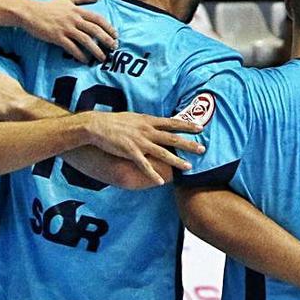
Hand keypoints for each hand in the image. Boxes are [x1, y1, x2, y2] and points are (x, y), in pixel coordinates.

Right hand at [18, 0, 117, 62]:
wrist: (30, 13)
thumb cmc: (49, 6)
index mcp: (77, 10)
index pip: (98, 19)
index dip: (108, 27)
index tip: (116, 35)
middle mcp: (74, 19)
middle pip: (95, 30)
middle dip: (107, 40)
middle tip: (114, 48)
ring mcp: (66, 28)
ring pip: (86, 41)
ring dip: (96, 51)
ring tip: (102, 58)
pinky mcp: (57, 37)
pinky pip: (72, 48)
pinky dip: (80, 55)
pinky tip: (86, 61)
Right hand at [77, 113, 204, 185]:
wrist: (96, 125)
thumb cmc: (113, 122)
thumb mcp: (133, 117)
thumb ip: (146, 122)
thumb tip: (155, 124)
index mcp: (147, 121)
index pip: (172, 122)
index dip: (187, 125)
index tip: (200, 128)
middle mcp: (146, 131)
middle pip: (172, 138)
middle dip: (188, 144)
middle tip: (203, 149)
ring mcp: (139, 142)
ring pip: (162, 152)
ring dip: (176, 160)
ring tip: (189, 167)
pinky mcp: (130, 152)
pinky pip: (144, 165)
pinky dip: (152, 174)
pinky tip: (160, 181)